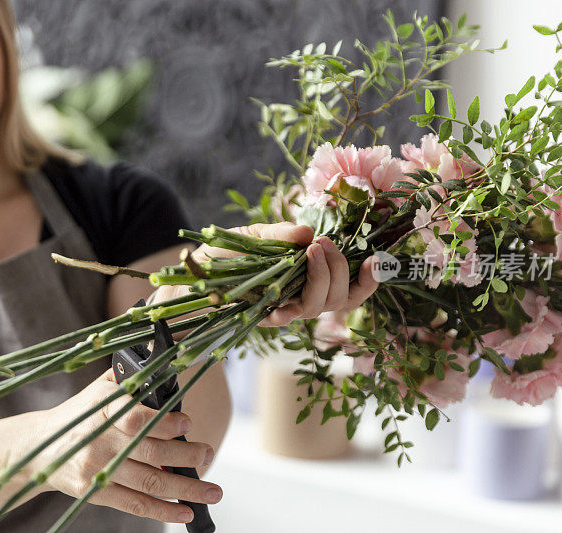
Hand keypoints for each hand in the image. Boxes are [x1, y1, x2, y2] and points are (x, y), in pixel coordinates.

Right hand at [34, 369, 220, 523]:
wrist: (41, 446)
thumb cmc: (81, 412)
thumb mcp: (101, 387)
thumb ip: (132, 376)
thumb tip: (167, 360)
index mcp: (102, 408)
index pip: (136, 418)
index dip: (165, 423)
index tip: (187, 424)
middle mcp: (99, 440)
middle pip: (150, 453)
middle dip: (187, 456)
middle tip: (208, 454)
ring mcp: (97, 469)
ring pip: (149, 482)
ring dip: (186, 488)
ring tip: (212, 491)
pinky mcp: (97, 492)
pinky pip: (135, 504)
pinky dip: (163, 511)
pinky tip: (185, 511)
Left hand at [191, 222, 378, 325]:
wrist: (185, 279)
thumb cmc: (220, 256)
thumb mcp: (252, 236)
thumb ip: (279, 235)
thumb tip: (308, 232)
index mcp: (307, 278)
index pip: (348, 287)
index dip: (369, 279)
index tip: (377, 260)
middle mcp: (300, 297)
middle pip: (340, 299)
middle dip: (340, 270)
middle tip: (323, 244)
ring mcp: (283, 309)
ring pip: (318, 308)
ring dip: (322, 278)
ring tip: (311, 250)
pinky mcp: (261, 319)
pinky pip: (285, 317)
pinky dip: (290, 303)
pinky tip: (287, 285)